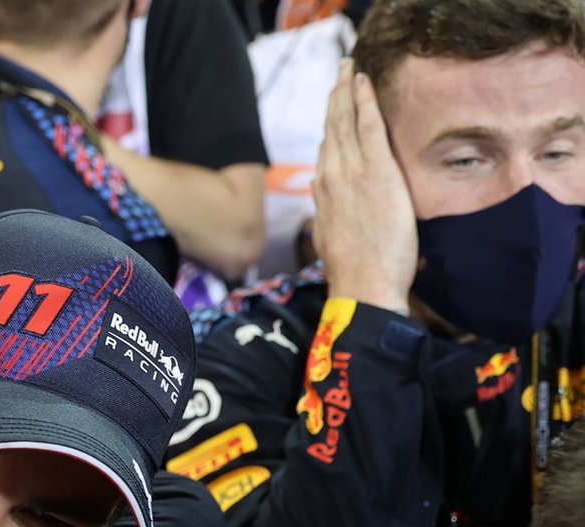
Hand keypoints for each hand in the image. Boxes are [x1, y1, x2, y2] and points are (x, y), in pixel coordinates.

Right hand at [312, 58, 416, 313]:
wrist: (362, 284)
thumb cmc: (354, 272)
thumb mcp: (332, 239)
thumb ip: (329, 214)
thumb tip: (324, 197)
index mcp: (324, 194)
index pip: (326, 151)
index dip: (329, 126)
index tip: (333, 108)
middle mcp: (331, 178)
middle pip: (331, 128)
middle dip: (334, 97)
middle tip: (340, 72)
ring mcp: (351, 172)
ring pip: (345, 121)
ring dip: (346, 91)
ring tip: (349, 70)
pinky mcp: (375, 171)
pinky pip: (367, 126)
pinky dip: (363, 101)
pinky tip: (364, 82)